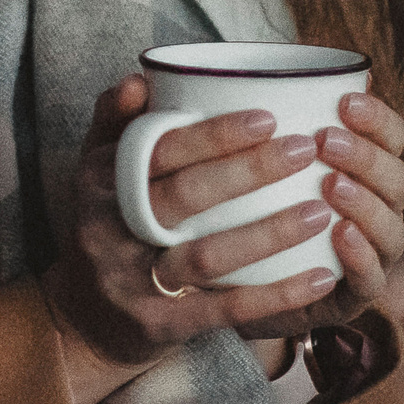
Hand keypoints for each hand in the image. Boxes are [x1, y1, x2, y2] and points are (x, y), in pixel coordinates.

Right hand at [40, 75, 350, 403]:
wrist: (83, 319)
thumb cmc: (108, 224)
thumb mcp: (97, 170)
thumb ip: (116, 121)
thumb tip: (141, 78)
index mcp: (98, 180)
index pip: (156, 148)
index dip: (212, 134)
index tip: (269, 116)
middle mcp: (108, 229)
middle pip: (183, 196)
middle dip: (250, 171)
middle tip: (306, 150)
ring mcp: (131, 281)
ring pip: (205, 254)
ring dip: (268, 232)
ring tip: (321, 211)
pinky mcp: (157, 326)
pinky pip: (222, 310)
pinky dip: (275, 295)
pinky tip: (321, 277)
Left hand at [233, 93, 403, 342]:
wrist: (235, 287)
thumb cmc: (254, 210)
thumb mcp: (260, 161)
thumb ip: (279, 121)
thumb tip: (282, 67)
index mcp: (366, 172)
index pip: (393, 138)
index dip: (377, 118)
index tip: (344, 99)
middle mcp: (378, 211)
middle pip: (398, 179)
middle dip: (367, 156)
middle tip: (327, 140)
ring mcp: (371, 255)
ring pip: (392, 228)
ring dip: (366, 203)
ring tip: (331, 184)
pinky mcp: (352, 297)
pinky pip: (371, 280)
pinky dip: (361, 256)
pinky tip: (340, 234)